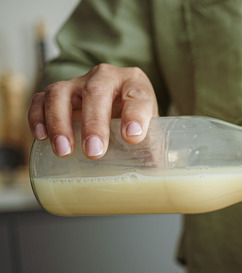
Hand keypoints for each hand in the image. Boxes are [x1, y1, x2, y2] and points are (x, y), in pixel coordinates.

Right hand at [28, 63, 157, 158]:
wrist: (117, 109)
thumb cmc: (134, 122)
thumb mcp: (150, 132)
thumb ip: (152, 152)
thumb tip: (153, 177)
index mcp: (136, 84)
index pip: (138, 95)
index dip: (135, 115)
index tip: (132, 137)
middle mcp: (105, 77)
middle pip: (97, 92)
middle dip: (94, 123)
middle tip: (94, 152)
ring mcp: (78, 83)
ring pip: (61, 93)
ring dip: (60, 122)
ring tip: (64, 151)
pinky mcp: (57, 94)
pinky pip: (40, 100)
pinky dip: (37, 116)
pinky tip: (41, 137)